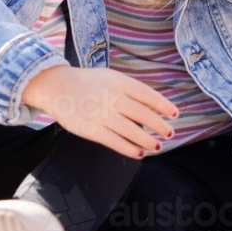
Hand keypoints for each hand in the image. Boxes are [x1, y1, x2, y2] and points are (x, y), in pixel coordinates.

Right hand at [23, 66, 178, 157]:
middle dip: (159, 125)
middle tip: (170, 133)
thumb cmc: (88, 83)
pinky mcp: (90, 129)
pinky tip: (139, 153)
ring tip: (157, 146)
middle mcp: (111, 96)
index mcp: (118, 81)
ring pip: (130, 129)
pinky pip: (113, 141)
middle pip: (141, 113)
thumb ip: (130, 90)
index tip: (174, 114)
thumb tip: (153, 107)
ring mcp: (100, 113)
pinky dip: (129, 148)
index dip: (163, 105)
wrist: (57, 87)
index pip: (146, 94)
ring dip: (146, 140)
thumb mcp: (111, 77)